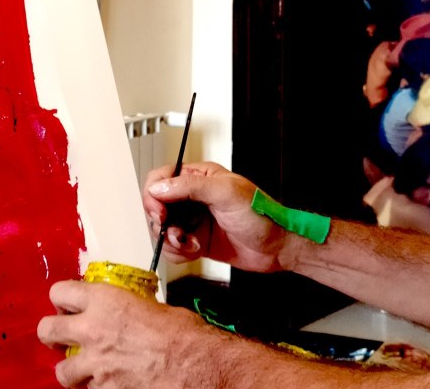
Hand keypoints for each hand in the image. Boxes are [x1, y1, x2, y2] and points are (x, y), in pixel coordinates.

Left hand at [37, 280, 217, 387]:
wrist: (196, 367)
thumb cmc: (184, 336)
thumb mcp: (154, 307)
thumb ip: (128, 309)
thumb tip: (126, 314)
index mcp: (105, 300)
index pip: (60, 291)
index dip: (62, 298)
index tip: (68, 304)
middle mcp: (92, 330)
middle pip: (47, 330)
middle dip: (53, 334)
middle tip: (64, 337)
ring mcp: (95, 365)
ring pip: (61, 370)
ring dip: (72, 368)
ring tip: (86, 368)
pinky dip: (96, 387)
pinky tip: (111, 382)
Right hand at [142, 161, 289, 272]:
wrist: (276, 248)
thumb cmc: (260, 214)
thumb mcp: (226, 193)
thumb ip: (191, 186)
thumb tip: (160, 187)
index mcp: (199, 177)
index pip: (161, 178)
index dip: (154, 195)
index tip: (160, 213)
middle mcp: (192, 197)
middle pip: (156, 205)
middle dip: (161, 223)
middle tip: (176, 232)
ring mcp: (192, 220)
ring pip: (161, 229)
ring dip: (171, 240)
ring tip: (191, 243)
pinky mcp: (195, 241)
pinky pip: (172, 248)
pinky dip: (178, 253)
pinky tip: (195, 250)